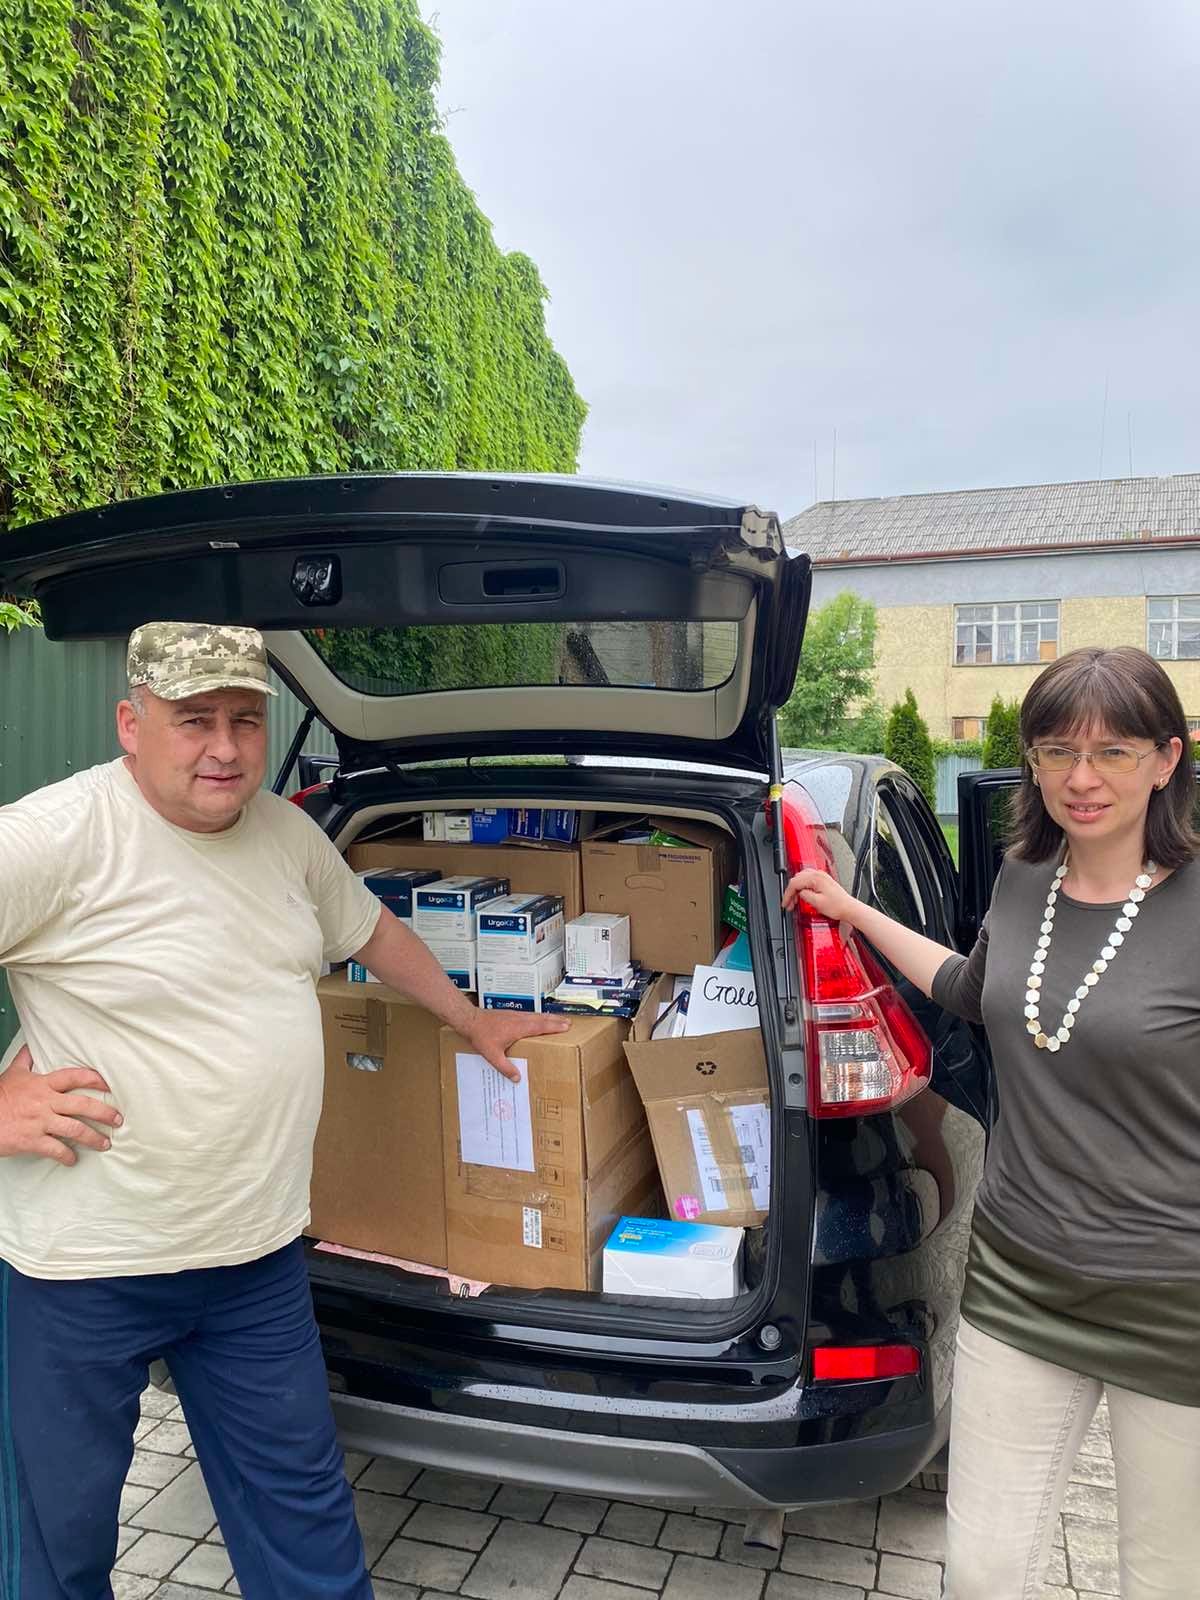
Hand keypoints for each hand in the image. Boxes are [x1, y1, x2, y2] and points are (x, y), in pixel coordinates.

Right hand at [0, 1043, 123, 1166]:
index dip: (95, 1079)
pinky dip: (67, 1156)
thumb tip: (31, 1046)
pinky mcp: (32, 1141)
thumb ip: (25, 1060)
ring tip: (105, 1144)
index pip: (75, 1077)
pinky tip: (73, 1161)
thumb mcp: (12, 1074)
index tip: (110, 1086)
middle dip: (104, 1112)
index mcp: (43, 1084)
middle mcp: (46, 1102)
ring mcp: (40, 1122)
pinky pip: (56, 1150)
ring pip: (75, 1129)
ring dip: (93, 1138)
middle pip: (83, 1105)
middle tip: (118, 1120)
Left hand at [463, 1010, 570, 1083]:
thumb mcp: (492, 1055)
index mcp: (518, 1028)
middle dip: (556, 1020)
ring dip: (548, 1017)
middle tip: (569, 1023)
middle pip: (542, 1018)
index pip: (541, 1026)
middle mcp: (519, 1019)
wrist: (470, 1020)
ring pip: (536, 1015)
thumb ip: (505, 1067)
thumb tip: (517, 1078)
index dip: (554, 1027)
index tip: (566, 1027)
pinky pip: (529, 1014)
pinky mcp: (510, 1014)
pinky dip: (538, 1016)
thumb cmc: (480, 1035)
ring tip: (558, 1019)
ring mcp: (515, 1015)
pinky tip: (538, 1018)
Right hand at [782, 868, 861, 924]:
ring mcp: (821, 876)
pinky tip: (803, 895)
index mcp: (816, 878)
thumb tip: (799, 893)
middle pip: (797, 879)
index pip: (794, 883)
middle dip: (791, 892)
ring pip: (801, 878)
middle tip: (789, 903)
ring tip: (795, 901)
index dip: (787, 894)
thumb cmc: (838, 906)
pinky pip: (808, 880)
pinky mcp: (823, 880)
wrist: (849, 908)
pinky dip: (803, 887)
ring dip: (796, 889)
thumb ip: (804, 895)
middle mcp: (818, 874)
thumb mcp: (817, 903)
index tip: (785, 903)